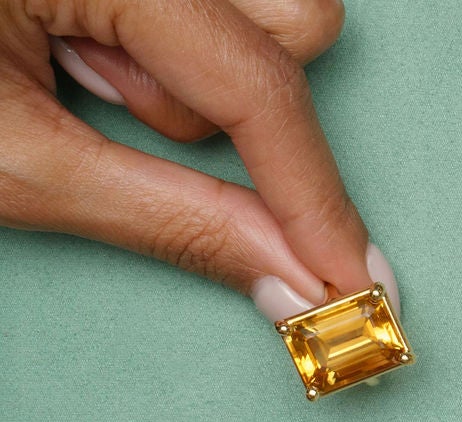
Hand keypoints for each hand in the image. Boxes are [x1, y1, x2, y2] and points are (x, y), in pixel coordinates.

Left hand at [0, 0, 396, 323]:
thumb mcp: (8, 163)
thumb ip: (170, 220)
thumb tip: (291, 281)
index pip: (258, 87)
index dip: (315, 201)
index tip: (358, 285)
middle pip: (290, 23)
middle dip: (231, 103)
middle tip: (114, 115)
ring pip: (262, 9)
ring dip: (189, 71)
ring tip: (75, 77)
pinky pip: (207, 0)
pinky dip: (156, 41)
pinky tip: (72, 47)